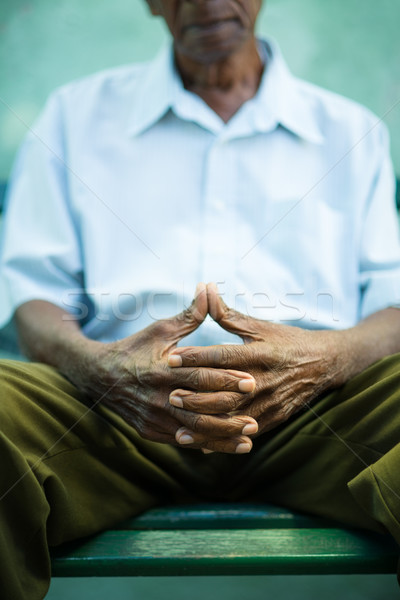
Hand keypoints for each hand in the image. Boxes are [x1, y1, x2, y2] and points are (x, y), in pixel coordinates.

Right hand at [77, 284, 257, 452]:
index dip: (226, 379)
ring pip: (193, 431)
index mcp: (161, 370)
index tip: (252, 380)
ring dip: (222, 437)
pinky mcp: (151, 431)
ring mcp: (153, 417)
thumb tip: (209, 289)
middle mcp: (158, 397)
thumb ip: (189, 315)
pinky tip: (228, 446)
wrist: (100, 377)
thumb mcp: (160, 329)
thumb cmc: (136, 348)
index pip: (199, 376)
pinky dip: (206, 445)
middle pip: (199, 408)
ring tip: (249, 439)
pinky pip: (182, 441)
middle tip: (257, 415)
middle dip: (229, 412)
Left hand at [168, 283, 348, 441]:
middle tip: (169, 394)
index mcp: (260, 354)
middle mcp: (265, 380)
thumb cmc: (286, 340)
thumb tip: (205, 288)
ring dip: (205, 422)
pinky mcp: (274, 418)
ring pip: (233, 417)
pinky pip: (244, 431)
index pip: (223, 356)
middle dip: (196, 395)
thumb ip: (228, 314)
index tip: (172, 358)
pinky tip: (201, 443)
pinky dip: (222, 438)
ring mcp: (271, 402)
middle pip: (225, 392)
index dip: (197, 357)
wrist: (324, 364)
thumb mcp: (259, 326)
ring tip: (179, 423)